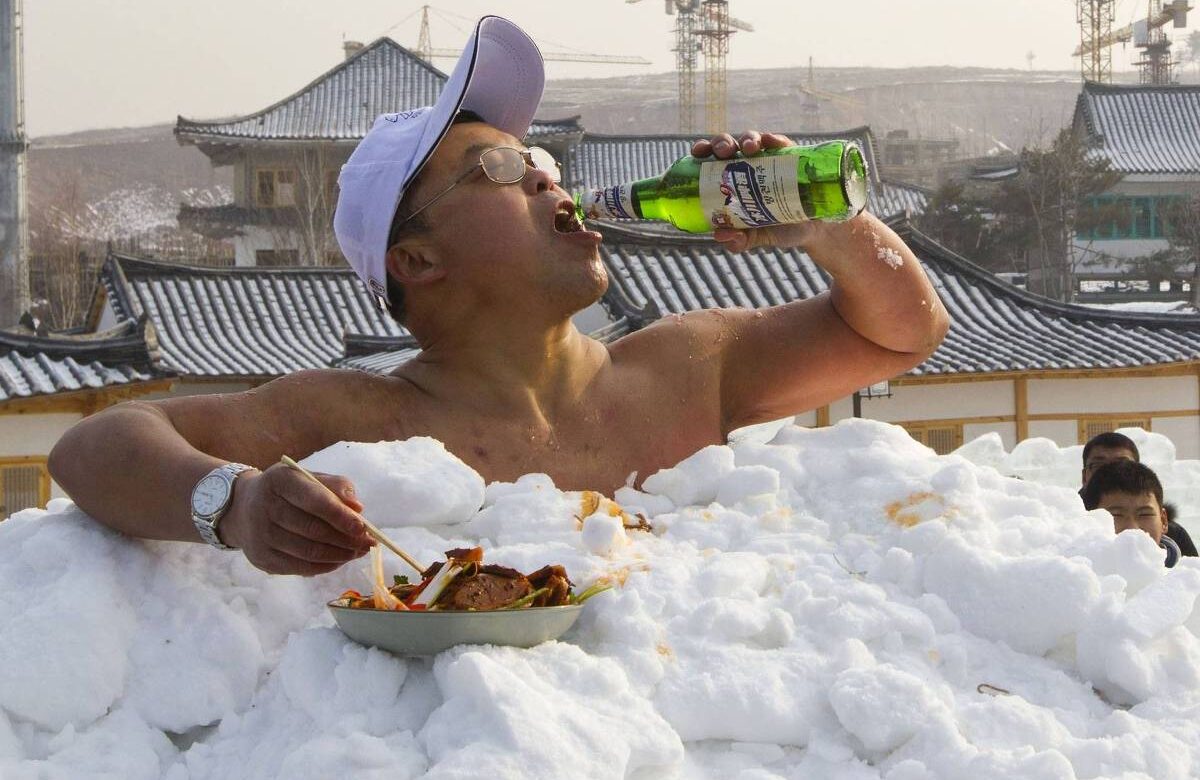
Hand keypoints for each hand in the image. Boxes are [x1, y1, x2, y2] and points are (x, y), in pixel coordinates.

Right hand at [220, 464, 373, 575]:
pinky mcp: (262, 558)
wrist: (243, 508)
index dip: (341, 516)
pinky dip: (325, 566)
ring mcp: (261, 536)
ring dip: (340, 555)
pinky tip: (339, 559)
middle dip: (346, 539)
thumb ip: (336, 486)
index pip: (315, 500)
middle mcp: (265, 508)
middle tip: (368, 543)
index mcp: (279, 481)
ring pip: (309, 552)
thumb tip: (358, 509)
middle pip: (313, 530)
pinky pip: (300, 568)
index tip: (363, 527)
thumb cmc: (287, 491)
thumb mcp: (308, 477)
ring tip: (357, 552)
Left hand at [691, 129, 833, 252]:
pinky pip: (779, 142)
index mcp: (729, 179)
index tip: (697, 153)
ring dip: (747, 139)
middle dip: (722, 143)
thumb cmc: (776, 229)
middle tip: (725, 152)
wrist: (810, 230)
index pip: (709, 159)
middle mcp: (745, 164)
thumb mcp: (755, 238)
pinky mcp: (789, 156)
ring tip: (750, 149)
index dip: (701, 150)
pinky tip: (770, 142)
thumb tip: (719, 235)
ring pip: (751, 139)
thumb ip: (738, 241)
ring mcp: (767, 158)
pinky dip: (773, 139)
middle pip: (727, 144)